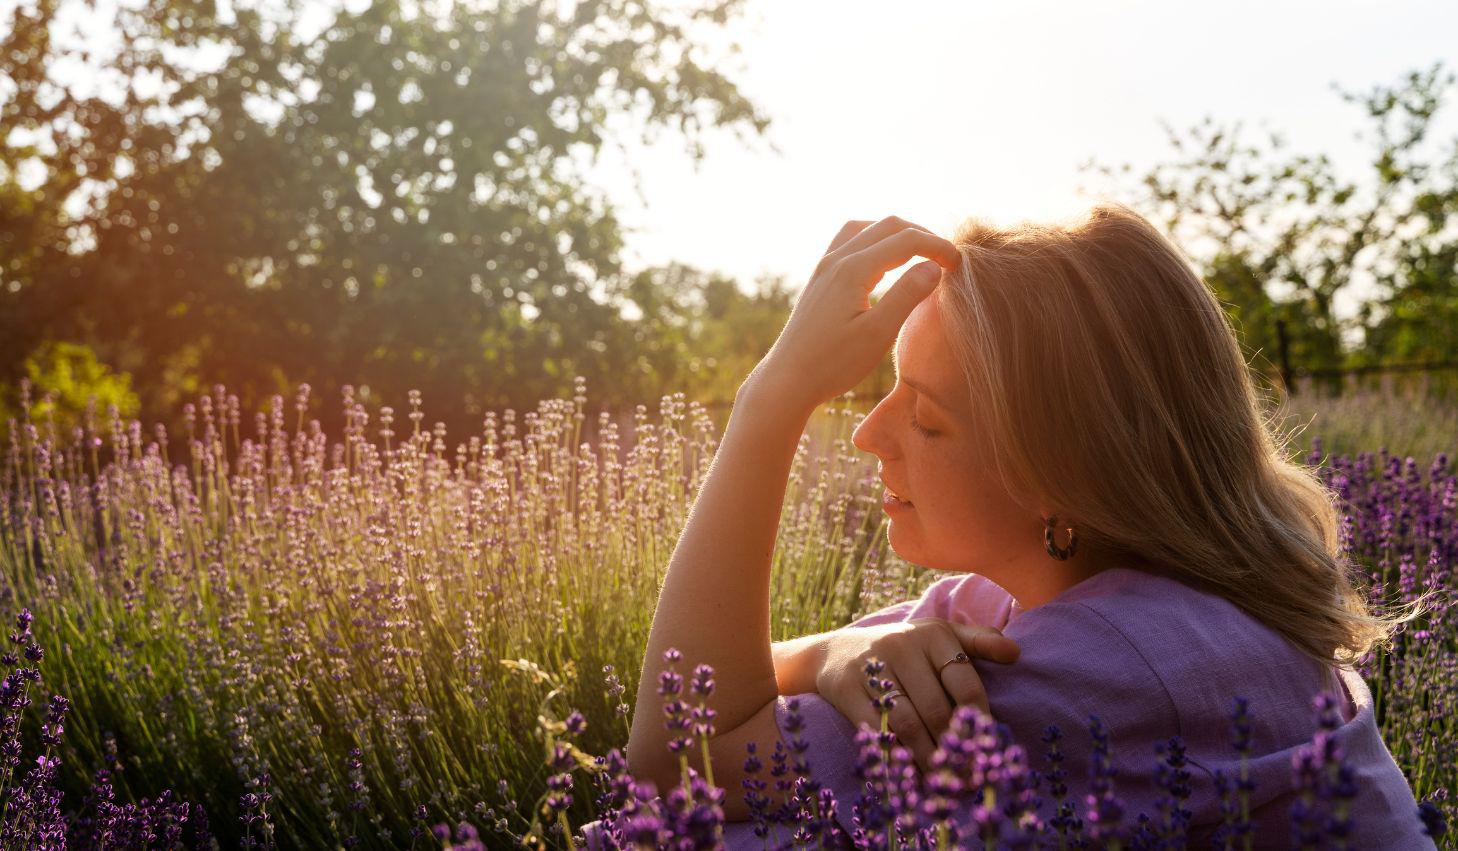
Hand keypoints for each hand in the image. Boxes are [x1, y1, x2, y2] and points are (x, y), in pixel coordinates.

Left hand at [741, 216, 960, 415]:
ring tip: (919, 252)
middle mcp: (836, 259)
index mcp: (853, 269)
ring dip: (896, 233)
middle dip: (922, 235)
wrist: (787, 380)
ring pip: (865, 228)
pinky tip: (883, 261)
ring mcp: (824, 267)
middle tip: (945, 257)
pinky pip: (848, 242)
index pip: (907, 240)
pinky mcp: (819, 279)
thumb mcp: (877, 334)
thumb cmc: (833, 364)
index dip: (938, 247)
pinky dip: (874, 240)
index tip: (960, 266)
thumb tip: (934, 266)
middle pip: (887, 225)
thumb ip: (907, 296)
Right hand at [814, 618, 1019, 772]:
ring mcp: (871, 667)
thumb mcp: (939, 635)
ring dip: (928, 759)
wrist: (836, 652)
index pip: (965, 682)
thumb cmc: (903, 648)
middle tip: (969, 778)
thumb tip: (1016, 654)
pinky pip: (877, 731)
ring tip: (944, 783)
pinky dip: (896, 756)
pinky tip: (910, 774)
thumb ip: (978, 642)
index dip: (979, 720)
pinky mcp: (847, 689)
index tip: (987, 749)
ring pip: (908, 724)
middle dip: (955, 749)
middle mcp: (902, 645)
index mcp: (932, 634)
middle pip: (936, 709)